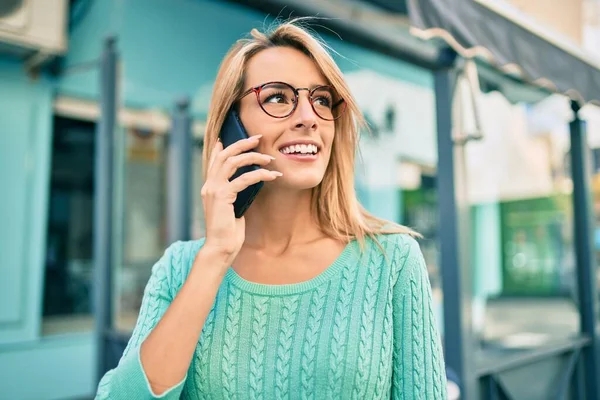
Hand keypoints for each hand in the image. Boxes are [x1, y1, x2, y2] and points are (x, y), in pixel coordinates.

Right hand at [200, 135, 280, 265]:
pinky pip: (244, 179)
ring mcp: (214, 190)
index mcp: (210, 187)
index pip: (214, 160)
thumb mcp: (232, 207)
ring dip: (253, 157)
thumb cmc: (229, 231)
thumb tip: (249, 180)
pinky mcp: (223, 197)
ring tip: (269, 158)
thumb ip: (235, 192)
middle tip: (258, 139)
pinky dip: (259, 175)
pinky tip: (271, 176)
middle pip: (225, 155)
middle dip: (242, 144)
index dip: (222, 147)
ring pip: (233, 162)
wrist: (221, 247)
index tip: (232, 136)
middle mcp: (209, 185)